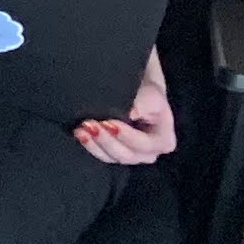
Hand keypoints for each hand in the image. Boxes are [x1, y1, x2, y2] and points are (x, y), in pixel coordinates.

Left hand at [80, 50, 178, 165]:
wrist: (135, 85)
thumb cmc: (146, 90)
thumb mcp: (151, 93)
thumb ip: (144, 103)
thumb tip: (132, 113)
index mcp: (163, 140)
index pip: (145, 144)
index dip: (128, 137)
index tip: (110, 122)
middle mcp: (148, 152)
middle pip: (128, 155)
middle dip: (107, 141)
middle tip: (91, 125)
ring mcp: (131, 153)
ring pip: (112, 157)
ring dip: (95, 145)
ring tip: (82, 129)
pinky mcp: (114, 151)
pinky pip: (101, 155)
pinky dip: (90, 145)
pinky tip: (79, 133)